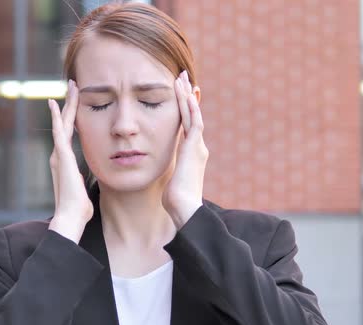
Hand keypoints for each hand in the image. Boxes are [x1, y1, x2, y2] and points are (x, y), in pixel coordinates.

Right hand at [47, 80, 92, 242]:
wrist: (71, 216)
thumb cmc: (78, 208)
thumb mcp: (82, 188)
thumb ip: (80, 180)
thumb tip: (81, 179)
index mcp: (65, 162)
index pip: (69, 134)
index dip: (71, 117)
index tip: (74, 104)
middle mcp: (59, 155)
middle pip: (65, 124)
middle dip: (69, 104)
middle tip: (73, 85)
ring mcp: (58, 155)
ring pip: (62, 123)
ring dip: (66, 104)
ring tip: (71, 86)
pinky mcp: (61, 157)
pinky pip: (58, 132)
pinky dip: (56, 117)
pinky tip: (55, 103)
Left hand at [163, 71, 208, 228]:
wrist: (185, 208)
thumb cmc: (176, 201)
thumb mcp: (171, 182)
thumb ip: (170, 175)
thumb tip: (165, 180)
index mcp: (191, 154)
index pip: (188, 126)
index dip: (185, 109)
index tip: (181, 95)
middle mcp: (197, 147)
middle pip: (192, 115)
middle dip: (187, 96)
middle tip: (183, 78)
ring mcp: (197, 146)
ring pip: (192, 114)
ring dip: (186, 95)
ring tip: (181, 78)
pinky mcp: (194, 147)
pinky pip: (193, 121)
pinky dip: (189, 106)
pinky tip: (185, 93)